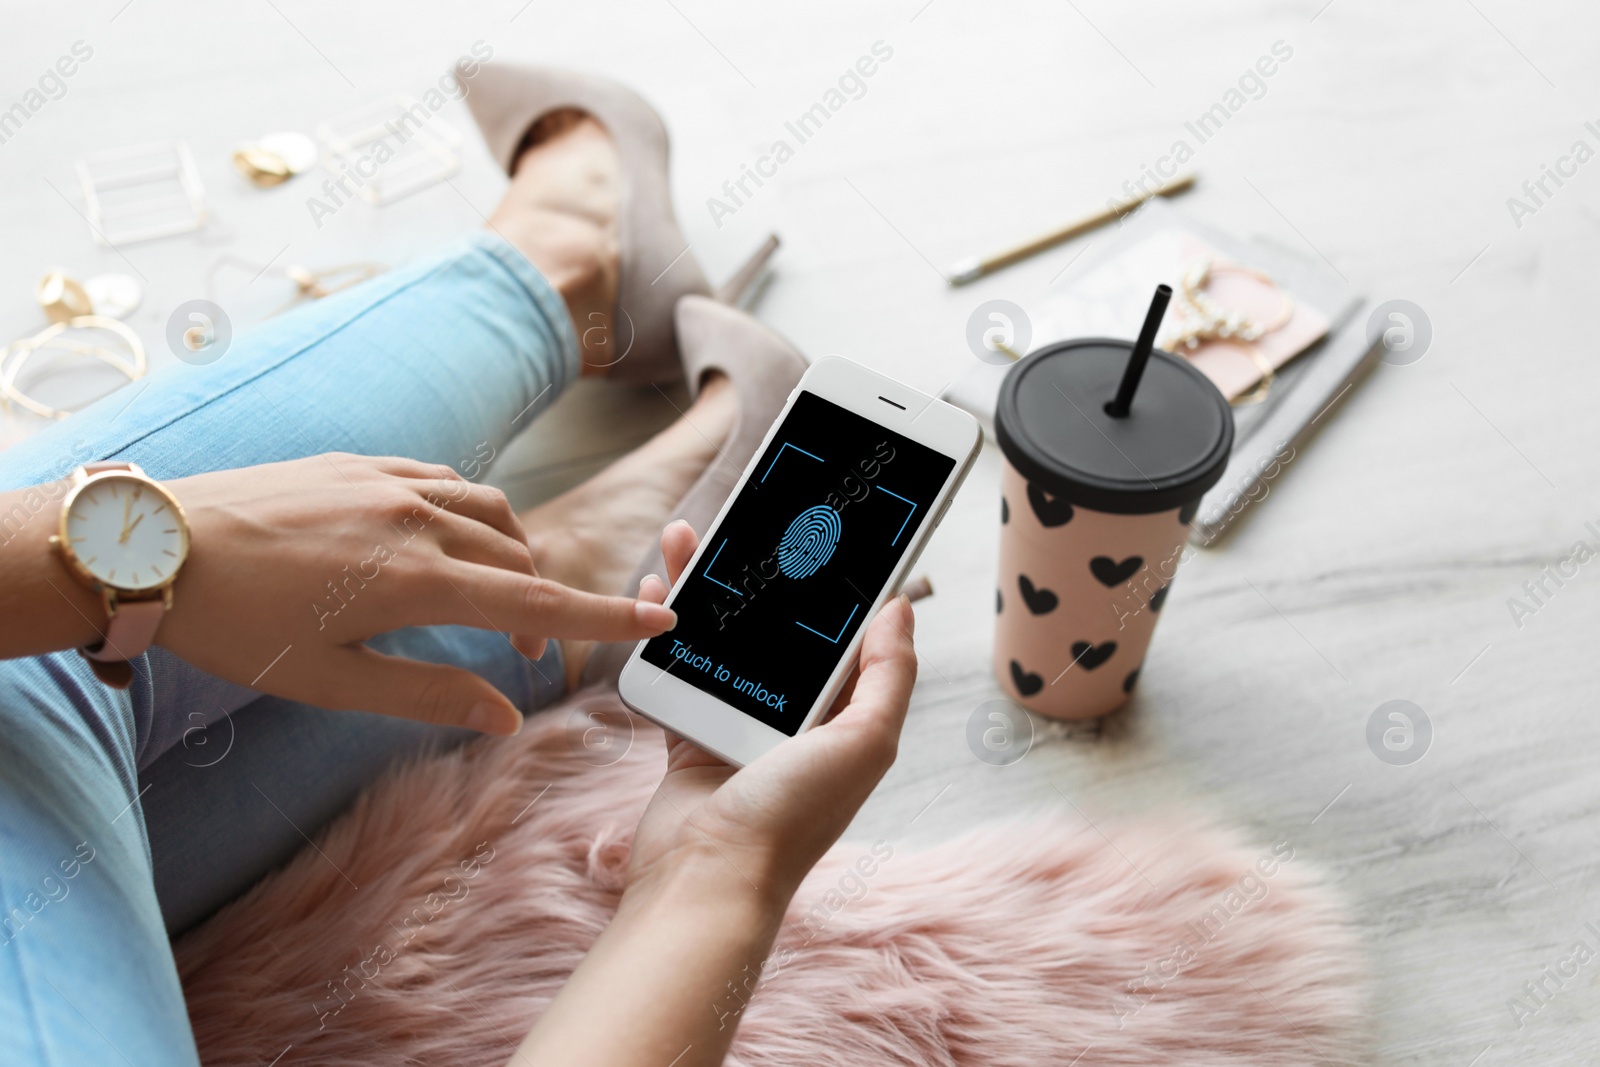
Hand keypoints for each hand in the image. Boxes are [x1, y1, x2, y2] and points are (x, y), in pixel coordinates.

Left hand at [155, 454, 674, 733]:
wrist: (156, 547)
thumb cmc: (238, 626)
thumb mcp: (332, 681)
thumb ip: (430, 695)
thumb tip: (507, 716)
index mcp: (415, 581)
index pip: (536, 601)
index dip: (603, 615)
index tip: (660, 616)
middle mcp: (416, 520)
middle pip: (520, 559)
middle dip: (544, 604)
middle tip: (529, 652)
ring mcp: (390, 482)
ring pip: (493, 511)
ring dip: (513, 555)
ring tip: (495, 597)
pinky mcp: (361, 463)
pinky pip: (448, 481)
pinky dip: (473, 513)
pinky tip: (450, 539)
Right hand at [624, 520, 917, 902]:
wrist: (704, 880)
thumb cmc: (789, 819)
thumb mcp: (865, 743)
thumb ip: (889, 674)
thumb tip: (901, 606)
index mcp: (845, 720)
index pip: (848, 636)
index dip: (841, 583)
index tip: (829, 529)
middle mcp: (797, 720)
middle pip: (782, 628)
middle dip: (768, 574)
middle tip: (753, 517)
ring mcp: (741, 724)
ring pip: (728, 637)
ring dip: (711, 586)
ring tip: (693, 533)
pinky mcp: (690, 731)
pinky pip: (683, 664)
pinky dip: (670, 627)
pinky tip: (661, 587)